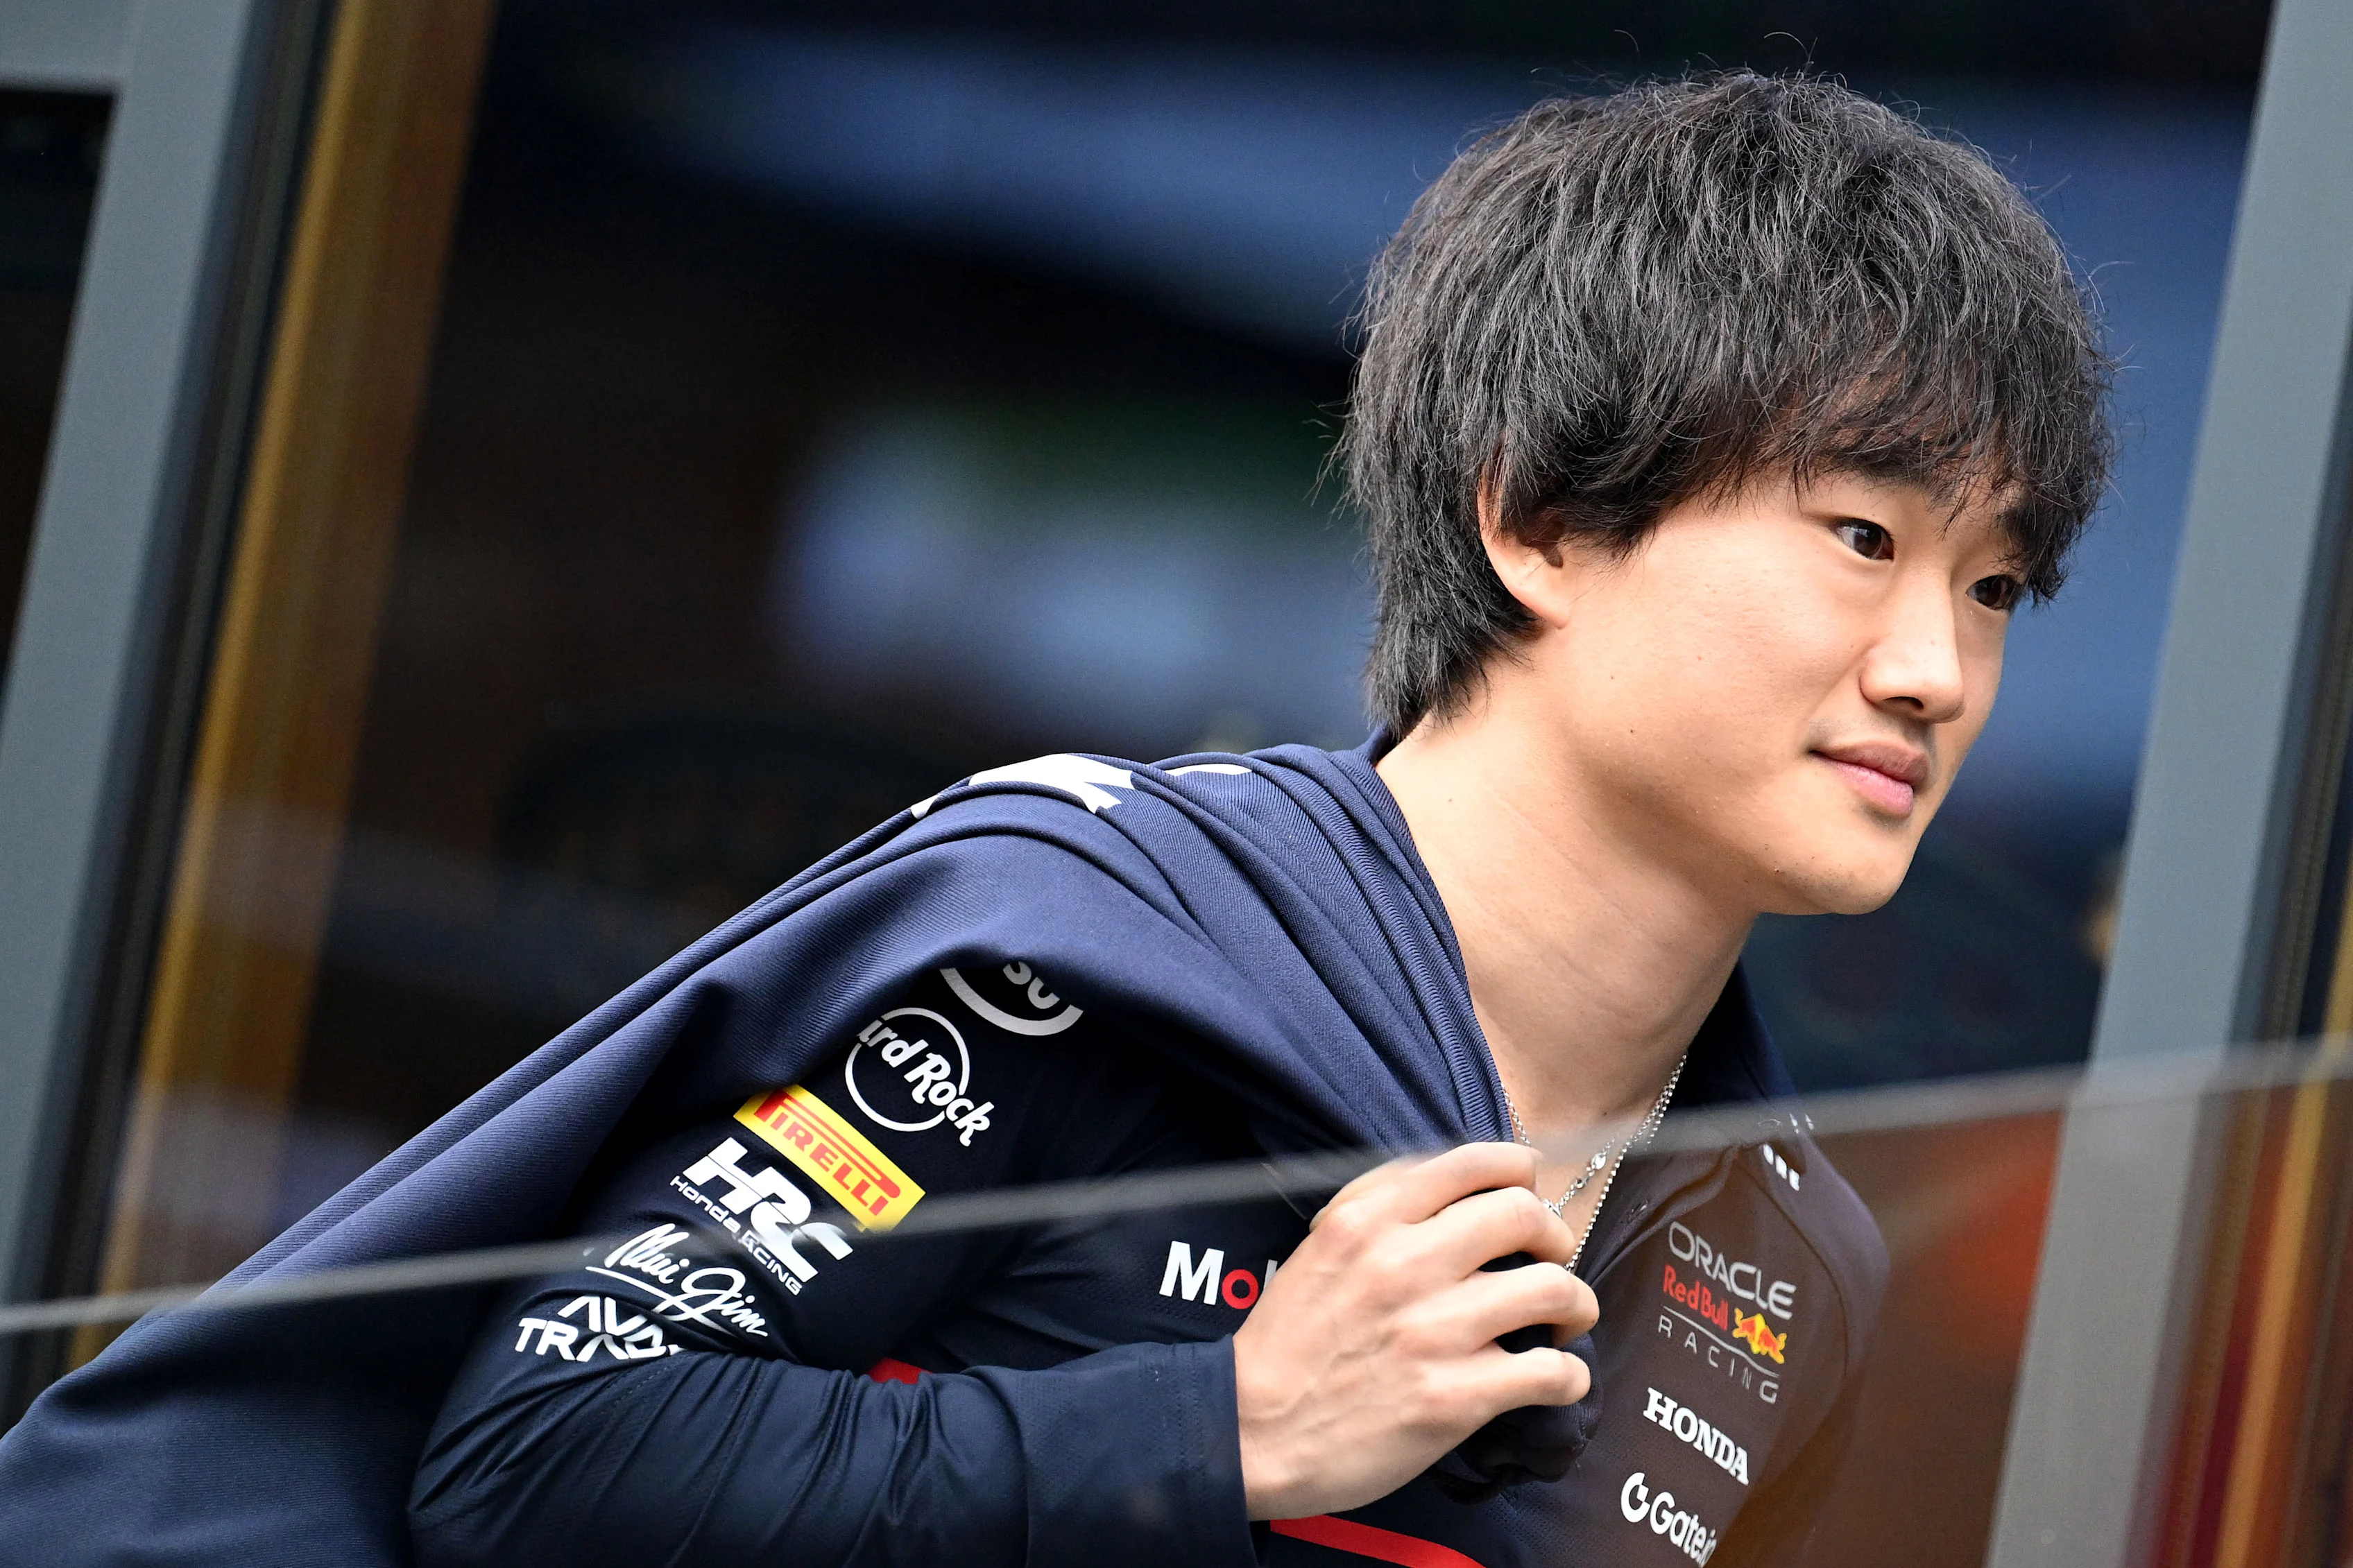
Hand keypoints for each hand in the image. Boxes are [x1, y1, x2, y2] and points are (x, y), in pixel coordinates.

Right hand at [1231, 1142, 1597, 1519]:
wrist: (1250, 1431)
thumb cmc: (1287, 1343)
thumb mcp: (1320, 1247)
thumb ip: (1378, 1206)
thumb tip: (1453, 1183)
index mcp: (1369, 1220)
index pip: (1476, 1163)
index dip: (1521, 1173)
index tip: (1529, 1194)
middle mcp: (1404, 1264)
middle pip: (1526, 1215)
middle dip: (1556, 1235)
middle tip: (1552, 1260)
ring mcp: (1433, 1331)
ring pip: (1554, 1289)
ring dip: (1576, 1305)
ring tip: (1564, 1321)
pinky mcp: (1453, 1398)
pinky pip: (1551, 1372)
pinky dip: (1568, 1375)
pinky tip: (1556, 1380)